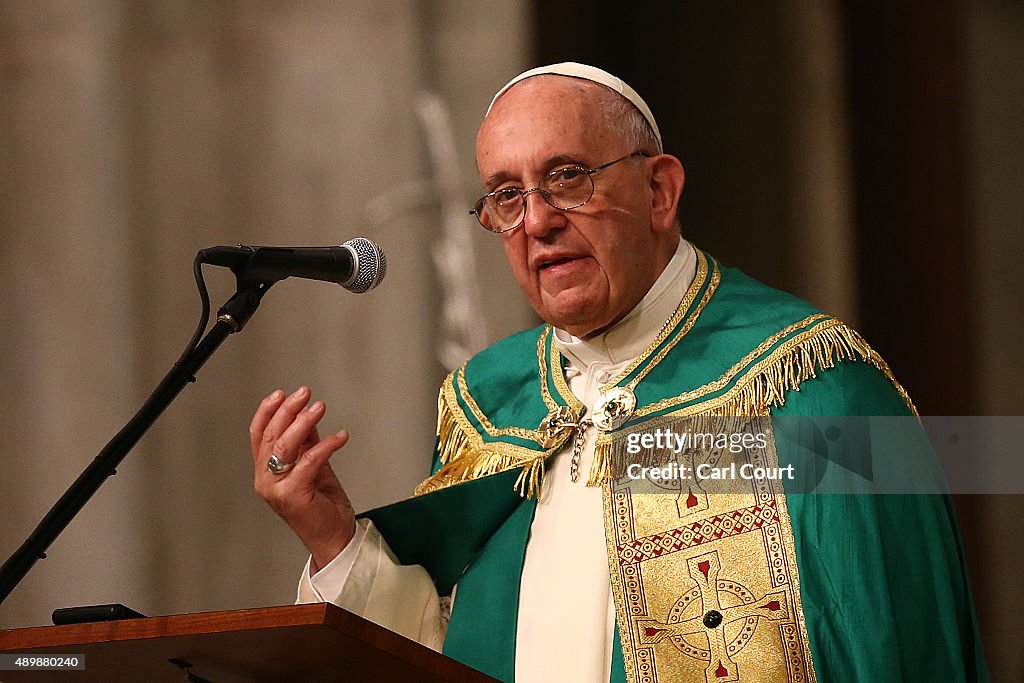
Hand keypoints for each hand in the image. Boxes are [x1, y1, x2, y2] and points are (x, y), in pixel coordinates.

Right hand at [250, 386, 354, 571]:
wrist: (334, 536)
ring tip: (320, 407)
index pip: (258, 434)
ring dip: (303, 422)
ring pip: (285, 446)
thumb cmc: (322, 504)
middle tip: (305, 393)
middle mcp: (265, 479)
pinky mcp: (293, 495)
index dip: (268, 411)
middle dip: (288, 410)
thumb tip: (306, 414)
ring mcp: (276, 489)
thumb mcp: (313, 465)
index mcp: (265, 470)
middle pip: (271, 435)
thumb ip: (306, 442)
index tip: (283, 393)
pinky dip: (326, 445)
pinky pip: (309, 461)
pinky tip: (341, 436)